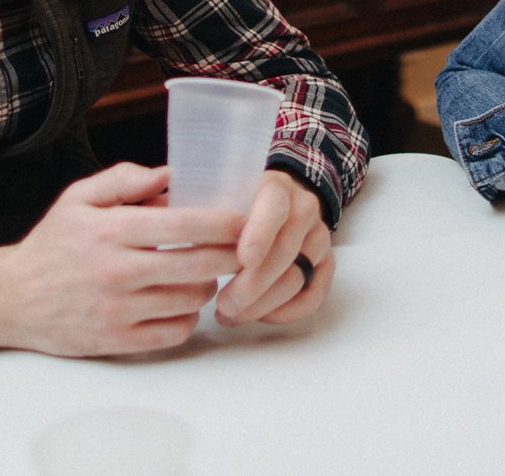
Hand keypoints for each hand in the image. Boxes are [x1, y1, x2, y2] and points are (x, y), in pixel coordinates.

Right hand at [0, 163, 241, 357]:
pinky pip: (175, 332)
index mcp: (110, 231)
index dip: (223, 222)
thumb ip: (124, 180)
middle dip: (231, 255)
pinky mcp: (117, 341)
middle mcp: (117, 272)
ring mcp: (118, 310)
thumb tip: (171, 174)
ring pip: (191, 299)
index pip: (184, 224)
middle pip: (198, 264)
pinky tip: (180, 302)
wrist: (11, 298)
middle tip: (241, 248)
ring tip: (202, 272)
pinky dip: (187, 317)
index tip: (243, 218)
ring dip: (207, 285)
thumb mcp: (78, 199)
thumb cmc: (51, 245)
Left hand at [214, 170, 332, 326]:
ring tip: (230, 315)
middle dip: (252, 286)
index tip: (242, 260)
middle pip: (284, 253)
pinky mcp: (325, 263)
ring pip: (297, 279)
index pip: (274, 209)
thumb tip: (179, 234)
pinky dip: (287, 312)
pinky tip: (261, 316)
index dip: (260, 234)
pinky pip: (313, 295)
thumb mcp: (221, 192)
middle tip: (223, 307)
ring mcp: (318, 238)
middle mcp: (304, 209)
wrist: (279, 197)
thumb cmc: (237, 200)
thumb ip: (206, 211)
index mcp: (276, 187)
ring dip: (262, 304)